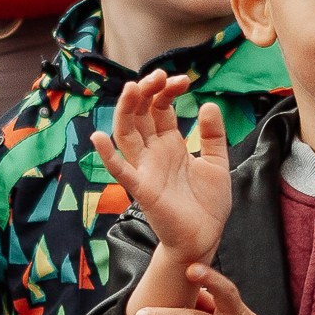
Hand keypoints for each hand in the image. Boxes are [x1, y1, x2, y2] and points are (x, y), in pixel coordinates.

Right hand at [95, 72, 229, 265]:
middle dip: (146, 92)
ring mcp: (145, 169)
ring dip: (125, 111)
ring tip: (132, 88)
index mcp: (169, 144)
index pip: (160, 108)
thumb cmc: (207, 204)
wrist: (205, 238)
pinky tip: (98, 137)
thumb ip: (213, 135)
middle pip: (140, 115)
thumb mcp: (217, 162)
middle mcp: (153, 153)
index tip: (184, 80)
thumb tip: (208, 103)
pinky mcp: (142, 189)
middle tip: (158, 75)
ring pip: (126, 134)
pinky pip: (120, 171)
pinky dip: (107, 155)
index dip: (167, 91)